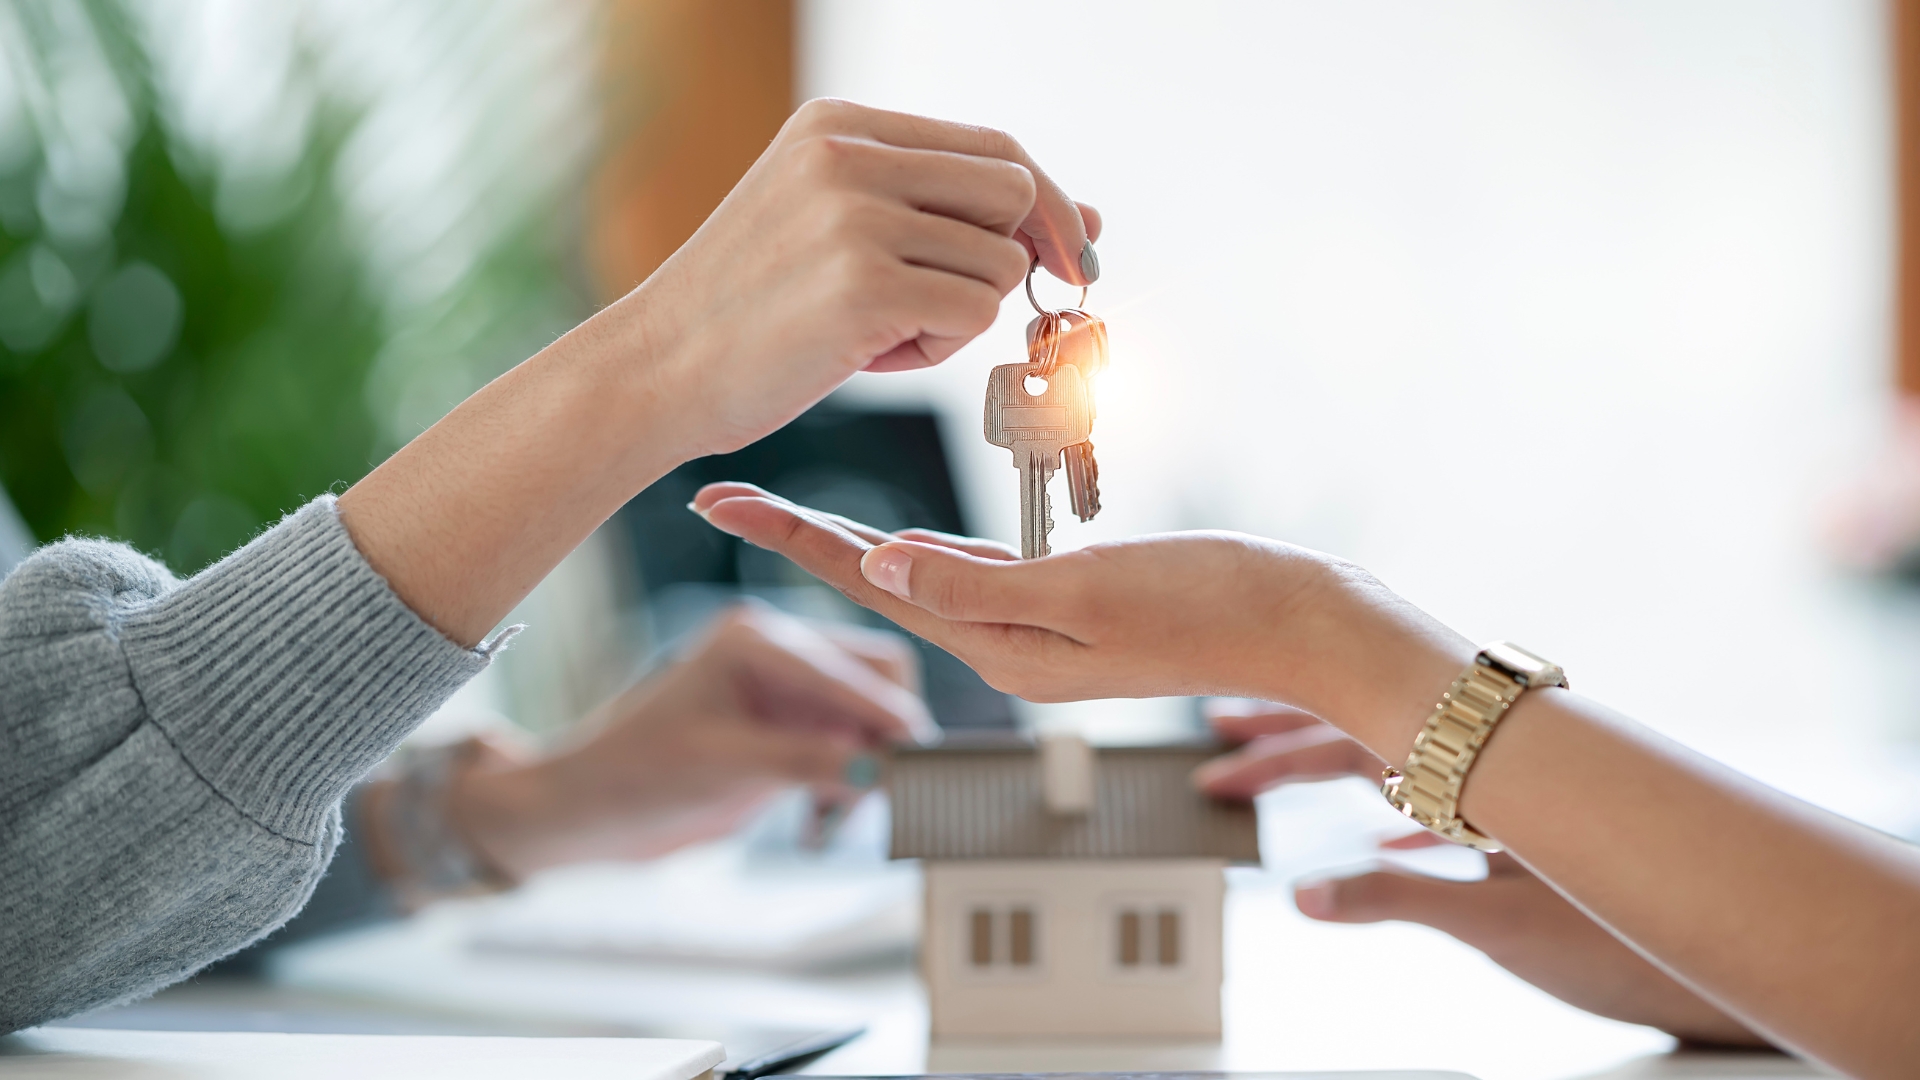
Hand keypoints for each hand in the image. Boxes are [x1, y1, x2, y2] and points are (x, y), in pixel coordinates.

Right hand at [339, 99, 1096, 645]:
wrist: (655, 371)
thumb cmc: (747, 313)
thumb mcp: (824, 222)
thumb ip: (932, 206)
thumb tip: (1077, 222)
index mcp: (840, 127)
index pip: (992, 146)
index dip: (1046, 204)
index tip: (1071, 253)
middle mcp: (849, 156)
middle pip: (1014, 192)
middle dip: (1022, 257)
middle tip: (972, 307)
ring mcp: (856, 218)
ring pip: (998, 264)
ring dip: (958, 316)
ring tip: (878, 334)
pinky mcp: (863, 286)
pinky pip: (973, 314)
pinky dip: (938, 350)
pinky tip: (869, 356)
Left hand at [443, 604, 934, 876]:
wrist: (588, 811)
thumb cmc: (633, 776)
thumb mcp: (723, 768)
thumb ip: (807, 762)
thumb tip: (881, 770)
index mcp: (756, 639)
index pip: (852, 669)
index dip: (890, 719)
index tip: (924, 764)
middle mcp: (779, 651)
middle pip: (876, 679)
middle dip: (886, 740)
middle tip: (885, 798)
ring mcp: (786, 689)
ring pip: (869, 717)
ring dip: (869, 768)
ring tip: (837, 820)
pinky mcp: (788, 726)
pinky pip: (848, 745)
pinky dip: (848, 783)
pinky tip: (820, 821)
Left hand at [689, 482, 1472, 757]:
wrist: (1302, 622)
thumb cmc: (1214, 604)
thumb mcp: (1091, 594)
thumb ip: (985, 587)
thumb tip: (886, 568)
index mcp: (1001, 647)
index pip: (871, 586)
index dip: (792, 541)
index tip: (720, 503)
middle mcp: (1007, 647)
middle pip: (881, 584)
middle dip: (802, 540)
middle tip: (726, 495)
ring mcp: (1039, 632)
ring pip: (923, 581)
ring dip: (853, 547)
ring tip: (787, 514)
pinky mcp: (1072, 608)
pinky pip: (976, 577)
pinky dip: (927, 551)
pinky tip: (902, 539)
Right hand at [1193, 701, 1769, 1048]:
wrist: (1710, 948)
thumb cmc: (1619, 939)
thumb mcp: (1493, 925)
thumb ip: (1396, 902)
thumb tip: (1302, 893)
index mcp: (1472, 770)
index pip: (1351, 733)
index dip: (1277, 740)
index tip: (1218, 744)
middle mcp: (1483, 768)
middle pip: (1362, 733)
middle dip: (1287, 734)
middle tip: (1217, 736)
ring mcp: (1497, 800)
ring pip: (1393, 765)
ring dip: (1326, 767)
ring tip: (1265, 767)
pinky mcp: (1517, 838)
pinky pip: (1432, 810)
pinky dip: (1385, 820)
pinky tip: (1366, 840)